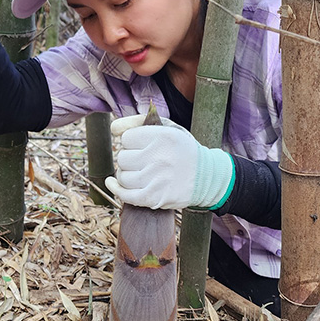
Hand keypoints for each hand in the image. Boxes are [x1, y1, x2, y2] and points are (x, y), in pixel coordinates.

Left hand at [106, 114, 234, 210]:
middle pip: (122, 157)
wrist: (207, 177)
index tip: (141, 146)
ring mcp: (156, 179)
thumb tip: (113, 128)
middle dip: (129, 159)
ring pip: (122, 176)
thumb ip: (138, 122)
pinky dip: (116, 188)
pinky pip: (125, 194)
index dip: (132, 142)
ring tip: (139, 172)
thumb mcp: (168, 128)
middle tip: (142, 161)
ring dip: (127, 174)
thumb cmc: (182, 150)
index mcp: (162, 136)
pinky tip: (112, 183)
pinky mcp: (155, 197)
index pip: (126, 138)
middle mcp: (159, 157)